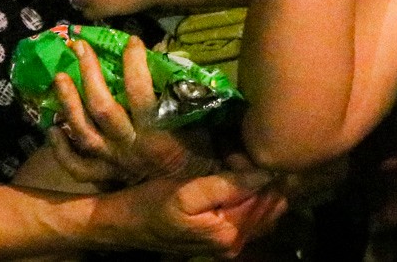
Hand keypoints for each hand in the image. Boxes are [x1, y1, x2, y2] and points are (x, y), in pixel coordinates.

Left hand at [45, 36, 213, 185]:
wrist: (194, 198)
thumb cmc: (202, 156)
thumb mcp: (202, 122)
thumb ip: (188, 93)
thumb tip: (169, 56)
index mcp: (158, 133)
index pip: (140, 92)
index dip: (134, 63)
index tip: (132, 41)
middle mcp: (131, 148)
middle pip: (102, 107)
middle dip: (89, 73)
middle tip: (80, 45)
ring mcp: (114, 164)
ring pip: (83, 133)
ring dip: (69, 103)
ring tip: (60, 75)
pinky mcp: (105, 177)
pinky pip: (77, 166)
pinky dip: (61, 149)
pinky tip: (52, 127)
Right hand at [94, 167, 287, 255]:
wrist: (126, 225)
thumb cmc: (151, 203)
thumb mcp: (186, 191)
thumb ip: (227, 185)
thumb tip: (265, 172)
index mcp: (229, 233)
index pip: (265, 197)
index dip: (259, 170)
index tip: (240, 151)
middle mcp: (235, 244)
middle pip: (270, 206)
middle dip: (262, 179)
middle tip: (238, 155)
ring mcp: (230, 245)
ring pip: (265, 211)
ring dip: (258, 186)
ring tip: (236, 165)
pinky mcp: (223, 240)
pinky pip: (252, 217)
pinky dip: (251, 197)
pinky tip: (236, 180)